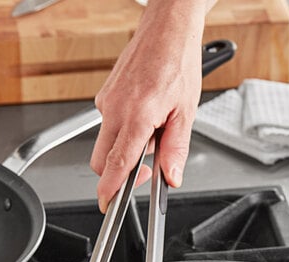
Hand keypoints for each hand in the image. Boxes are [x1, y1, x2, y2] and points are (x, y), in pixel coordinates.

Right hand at [90, 0, 213, 212]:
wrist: (166, 29)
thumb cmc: (178, 63)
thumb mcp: (186, 113)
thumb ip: (176, 149)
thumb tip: (171, 176)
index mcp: (137, 116)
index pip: (118, 163)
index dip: (110, 188)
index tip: (107, 204)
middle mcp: (115, 109)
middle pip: (102, 159)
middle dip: (120, 172)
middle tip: (148, 168)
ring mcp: (106, 101)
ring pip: (107, 143)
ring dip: (128, 148)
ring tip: (156, 128)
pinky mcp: (105, 95)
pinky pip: (110, 125)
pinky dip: (126, 130)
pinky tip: (147, 115)